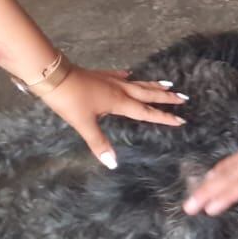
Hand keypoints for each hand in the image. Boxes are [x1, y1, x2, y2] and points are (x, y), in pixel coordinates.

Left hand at [44, 66, 186, 168]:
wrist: (54, 76)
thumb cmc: (69, 100)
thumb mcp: (84, 124)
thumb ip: (99, 143)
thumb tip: (113, 164)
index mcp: (119, 102)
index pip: (147, 112)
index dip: (164, 117)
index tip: (181, 120)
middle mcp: (120, 90)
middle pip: (148, 94)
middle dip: (166, 98)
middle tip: (184, 97)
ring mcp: (111, 81)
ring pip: (138, 83)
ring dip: (154, 85)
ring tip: (168, 84)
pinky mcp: (101, 76)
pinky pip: (121, 77)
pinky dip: (129, 77)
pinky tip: (130, 75)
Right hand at [182, 110, 237, 216]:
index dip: (227, 196)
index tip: (209, 208)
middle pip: (228, 176)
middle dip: (207, 191)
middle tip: (188, 206)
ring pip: (227, 166)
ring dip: (209, 181)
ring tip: (193, 194)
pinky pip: (234, 159)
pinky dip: (220, 168)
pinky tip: (213, 174)